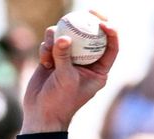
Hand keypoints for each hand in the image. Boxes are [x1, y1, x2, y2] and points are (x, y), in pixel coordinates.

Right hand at [21, 11, 117, 133]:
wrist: (42, 112)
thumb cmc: (60, 101)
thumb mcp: (65, 79)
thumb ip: (64, 57)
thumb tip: (63, 36)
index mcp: (99, 71)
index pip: (111, 49)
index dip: (111, 33)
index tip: (104, 22)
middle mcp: (86, 63)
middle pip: (91, 36)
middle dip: (88, 22)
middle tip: (87, 11)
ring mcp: (70, 59)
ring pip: (67, 36)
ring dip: (57, 39)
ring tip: (50, 52)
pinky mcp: (54, 57)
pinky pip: (51, 42)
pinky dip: (46, 48)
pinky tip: (43, 61)